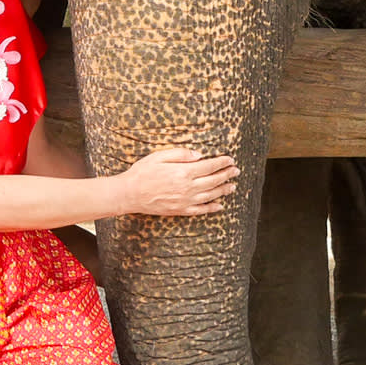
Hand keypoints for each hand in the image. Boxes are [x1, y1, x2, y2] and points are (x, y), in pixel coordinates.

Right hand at [120, 148, 239, 216]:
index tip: (230, 159)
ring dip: (223, 190)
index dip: (222, 163)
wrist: (129, 194)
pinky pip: (200, 210)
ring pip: (210, 195)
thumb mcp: (159, 156)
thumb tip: (199, 155)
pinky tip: (220, 205)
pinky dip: (212, 208)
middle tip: (236, 171)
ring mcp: (185, 201)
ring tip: (232, 186)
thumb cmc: (142, 172)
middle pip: (213, 181)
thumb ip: (180, 154)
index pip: (209, 166)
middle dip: (226, 175)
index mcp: (183, 172)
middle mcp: (187, 188)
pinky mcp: (180, 210)